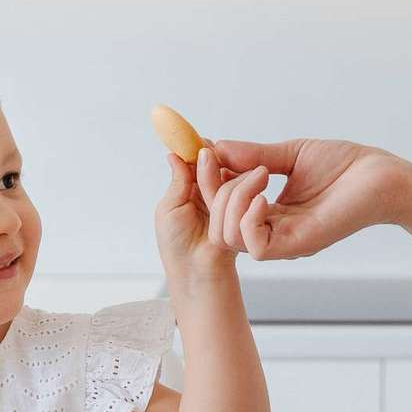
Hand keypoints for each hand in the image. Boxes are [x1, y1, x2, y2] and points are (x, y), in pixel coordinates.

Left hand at [155, 151, 238, 278]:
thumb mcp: (169, 208)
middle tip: (212, 151)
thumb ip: (178, 181)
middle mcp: (205, 194)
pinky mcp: (240, 211)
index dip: (196, 150)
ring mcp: (223, 202)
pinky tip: (239, 179)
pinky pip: (241, 192)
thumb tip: (173, 154)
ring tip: (224, 165)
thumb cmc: (176, 245)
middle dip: (213, 158)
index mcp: (186, 191)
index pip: (193, 163)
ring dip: (225, 170)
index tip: (200, 140)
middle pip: (213, 166)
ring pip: (227, 175)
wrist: (197, 271)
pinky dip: (239, 184)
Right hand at [198, 138, 407, 260]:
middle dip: (211, 189)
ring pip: (230, 237)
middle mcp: (273, 230)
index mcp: (268, 213)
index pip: (220, 208)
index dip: (206, 181)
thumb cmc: (345, 166)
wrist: (381, 176)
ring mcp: (285, 240)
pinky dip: (249, 220)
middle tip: (220, 158)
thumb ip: (254, 156)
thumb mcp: (291, 155)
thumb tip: (217, 149)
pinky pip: (257, 246)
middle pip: (218, 225)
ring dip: (231, 200)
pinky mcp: (299, 243)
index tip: (203, 151)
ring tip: (257, 173)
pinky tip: (263, 194)